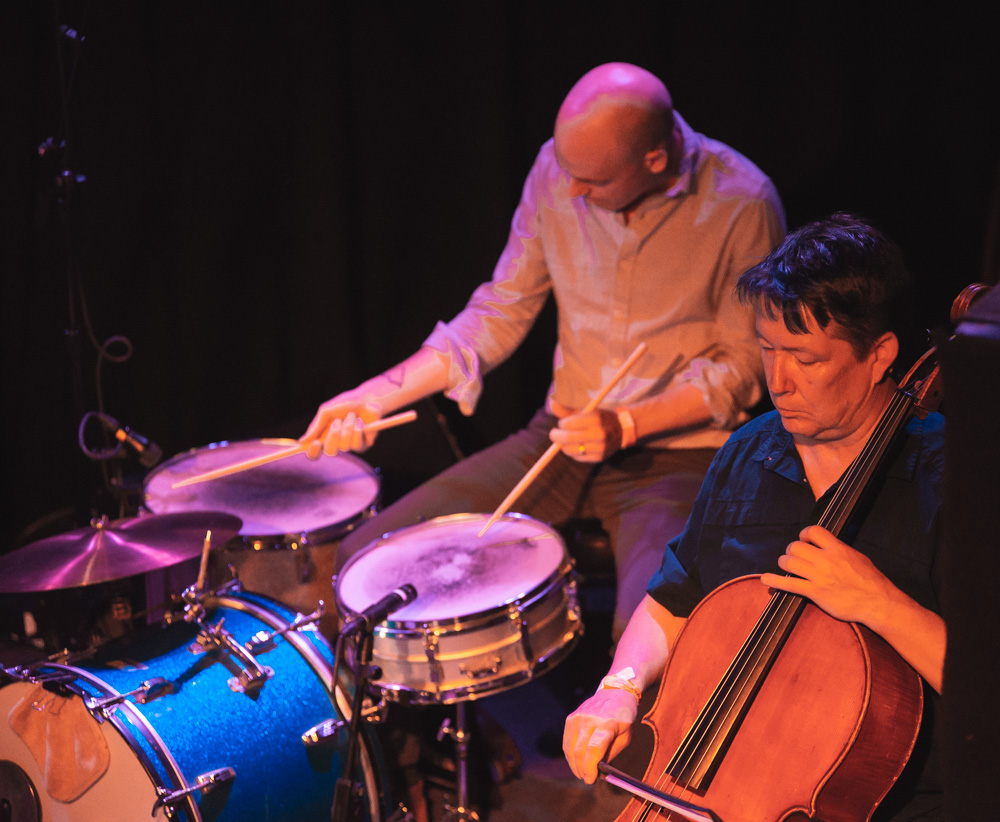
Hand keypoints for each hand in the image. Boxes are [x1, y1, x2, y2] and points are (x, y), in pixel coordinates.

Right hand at [300, 395, 383, 457]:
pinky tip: (360, 422)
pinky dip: (357, 430)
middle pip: (330, 451)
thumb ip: (315, 427)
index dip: (313, 452)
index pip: (314, 453)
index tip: (315, 443)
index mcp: (324, 436)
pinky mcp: (363, 446)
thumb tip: (302, 441)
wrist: (367, 400)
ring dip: (348, 428)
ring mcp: (350, 446)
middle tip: (337, 422)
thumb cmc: (346, 404)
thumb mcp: (326, 411)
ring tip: (352, 416)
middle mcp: (336, 443)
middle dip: (333, 436)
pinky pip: (357, 445)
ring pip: (345, 446)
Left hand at [548, 400, 621, 462]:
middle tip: (554, 434)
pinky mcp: (600, 457)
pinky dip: (572, 452)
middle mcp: (599, 433)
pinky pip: (578, 457)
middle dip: (556, 436)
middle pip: (568, 438)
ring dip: (563, 445)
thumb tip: (552, 404)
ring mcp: (600, 447)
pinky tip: (576, 446)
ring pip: (571, 450)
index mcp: (595, 418)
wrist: (621, 431)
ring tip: (565, 440)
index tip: (562, 423)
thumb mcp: (586, 411)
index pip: (568, 424)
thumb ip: (568, 410)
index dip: (561, 424)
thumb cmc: (599, 419)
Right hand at [563, 688, 638, 783]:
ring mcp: (578, 717)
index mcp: (607, 724)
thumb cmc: (623, 717)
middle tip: (587, 779)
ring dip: (573, 764)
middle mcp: (589, 720)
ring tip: (581, 772)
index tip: (591, 780)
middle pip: (579, 751)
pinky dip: (569, 754)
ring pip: (569, 748)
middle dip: (581, 770)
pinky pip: (566, 741)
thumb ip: (611, 754)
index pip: (594, 750)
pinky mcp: (571, 717)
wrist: (615, 692)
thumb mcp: (625, 737)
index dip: (590, 768)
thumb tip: (598, 770)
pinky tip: (576, 760)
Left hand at [760, 525, 893, 625]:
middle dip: (791, 550)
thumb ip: (839, 550)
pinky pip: (789, 584)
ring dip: (783, 562)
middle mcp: (826, 560)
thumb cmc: (871, 581)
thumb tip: (826, 545)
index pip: (813, 531)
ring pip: (789, 562)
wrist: (878, 603)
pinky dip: (774, 580)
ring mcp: (819, 576)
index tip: (804, 541)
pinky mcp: (815, 592)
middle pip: (795, 546)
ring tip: (785, 565)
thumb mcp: (857, 557)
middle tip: (793, 556)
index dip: (804, 534)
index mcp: (837, 548)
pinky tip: (765, 579)